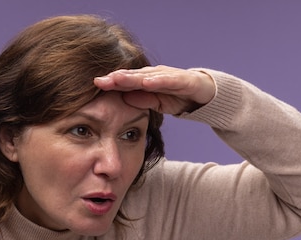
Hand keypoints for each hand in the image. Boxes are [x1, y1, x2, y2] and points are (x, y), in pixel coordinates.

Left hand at [94, 66, 215, 114]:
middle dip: (115, 78)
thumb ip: (142, 100)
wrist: (205, 94)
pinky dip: (157, 81)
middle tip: (99, 80)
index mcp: (147, 81)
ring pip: (147, 76)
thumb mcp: (157, 103)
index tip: (95, 84)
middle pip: (132, 76)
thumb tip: (124, 98)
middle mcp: (156, 75)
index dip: (111, 83)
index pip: (126, 81)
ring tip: (116, 78)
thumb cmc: (178, 97)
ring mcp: (169, 76)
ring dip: (131, 77)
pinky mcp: (183, 80)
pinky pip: (169, 80)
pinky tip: (146, 82)